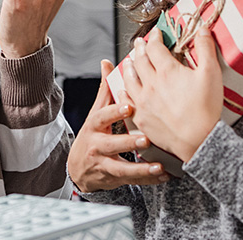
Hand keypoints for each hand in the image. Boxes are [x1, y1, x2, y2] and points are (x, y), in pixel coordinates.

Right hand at [69, 60, 171, 191]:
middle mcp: (97, 145)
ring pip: (122, 168)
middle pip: (111, 145)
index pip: (102, 117)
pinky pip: (132, 180)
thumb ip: (105, 90)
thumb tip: (106, 62)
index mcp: (94, 125)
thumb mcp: (96, 113)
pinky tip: (163, 176)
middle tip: (145, 139)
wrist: (79, 168)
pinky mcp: (113, 179)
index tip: (129, 106)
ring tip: (158, 166)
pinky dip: (148, 179)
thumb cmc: (93, 134)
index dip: (115, 112)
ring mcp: (104, 164)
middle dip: (128, 143)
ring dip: (141, 169)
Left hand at [123, 19, 222, 162]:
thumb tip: (203, 29)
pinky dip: (123, 91)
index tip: (156, 33)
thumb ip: (206, 49)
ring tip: (130, 61)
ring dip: (129, 67)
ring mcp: (143, 101)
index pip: (155, 47)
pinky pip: (126, 100)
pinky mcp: (141, 117)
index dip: (155, 37)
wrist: (198, 141)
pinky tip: (123, 89)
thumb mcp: (212, 74)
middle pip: (140, 60)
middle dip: (140, 48)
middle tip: (140, 42)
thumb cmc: (206, 108)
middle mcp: (151, 84)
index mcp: (167, 71)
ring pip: (129, 79)